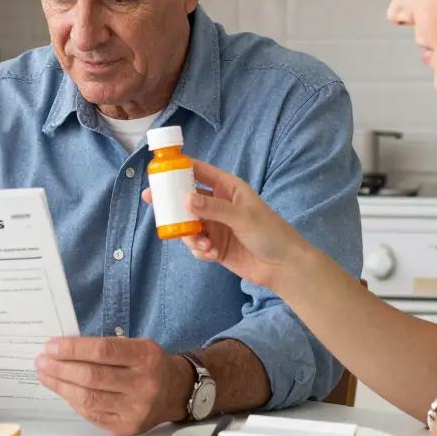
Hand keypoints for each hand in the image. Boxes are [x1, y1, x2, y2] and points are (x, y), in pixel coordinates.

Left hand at [34, 337, 189, 435]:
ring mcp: (135, 409)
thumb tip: (63, 349)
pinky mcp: (126, 427)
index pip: (103, 351)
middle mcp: (143, 384)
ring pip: (88, 398)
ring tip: (45, 375)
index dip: (73, 349)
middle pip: (92, 377)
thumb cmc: (148, 363)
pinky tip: (62, 390)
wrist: (175, 392)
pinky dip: (73, 401)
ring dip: (61, 386)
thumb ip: (105, 347)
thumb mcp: (136, 345)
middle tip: (41, 361)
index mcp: (145, 357)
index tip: (51, 346)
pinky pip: (92, 414)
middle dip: (61, 368)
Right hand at [142, 159, 309, 290]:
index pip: (200, 172)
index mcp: (228, 188)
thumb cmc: (270, 233)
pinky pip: (197, 245)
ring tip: (203, 244)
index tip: (160, 170)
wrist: (284, 267)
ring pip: (189, 225)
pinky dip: (200, 250)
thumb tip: (185, 199)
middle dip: (172, 203)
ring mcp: (215, 226)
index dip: (180, 169)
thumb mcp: (243, 217)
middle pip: (187, 199)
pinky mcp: (215, 246)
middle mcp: (218, 205)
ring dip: (190, 235)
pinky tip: (212, 255)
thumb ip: (214, 209)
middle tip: (152, 202)